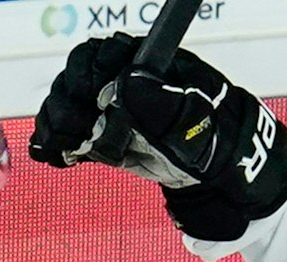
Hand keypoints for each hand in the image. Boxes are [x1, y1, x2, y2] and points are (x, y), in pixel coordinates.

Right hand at [29, 33, 286, 240]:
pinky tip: (55, 156)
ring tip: (61, 146)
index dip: (88, 73)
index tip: (89, 99)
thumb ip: (162, 105)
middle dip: (68, 101)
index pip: (106, 54)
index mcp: (152, 67)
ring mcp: (119, 113)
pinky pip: (79, 135)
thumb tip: (129, 80)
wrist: (230, 183)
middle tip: (71, 130)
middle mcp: (130, 85)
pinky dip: (63, 145)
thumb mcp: (196, 126)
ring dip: (59, 124)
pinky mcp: (112, 141)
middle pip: (80, 79)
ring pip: (74, 106)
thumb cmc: (221, 145)